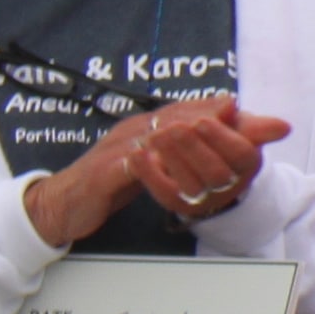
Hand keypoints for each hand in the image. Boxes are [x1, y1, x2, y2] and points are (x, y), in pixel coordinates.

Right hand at [24, 95, 289, 249]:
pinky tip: (172, 163)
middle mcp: (133, 132)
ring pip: (157, 137)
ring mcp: (116, 150)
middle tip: (247, 115)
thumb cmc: (110, 180)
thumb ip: (184, 150)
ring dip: (189, 134)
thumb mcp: (153, 164)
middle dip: (213, 116)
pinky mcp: (102, 174)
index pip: (187, 112)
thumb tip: (220, 136)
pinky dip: (151, 164)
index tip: (252, 109)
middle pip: (177, 118)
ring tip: (218, 131)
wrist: (62, 204)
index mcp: (146, 128)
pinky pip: (129, 166)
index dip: (218, 110)